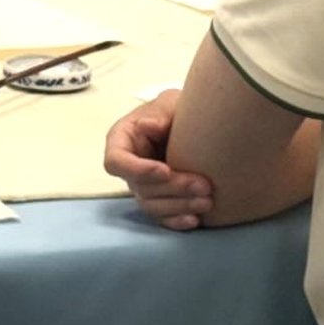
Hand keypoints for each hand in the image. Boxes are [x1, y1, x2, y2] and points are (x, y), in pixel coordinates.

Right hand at [103, 90, 214, 230]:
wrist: (192, 124)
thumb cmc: (174, 110)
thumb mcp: (168, 103)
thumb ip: (159, 113)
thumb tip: (148, 126)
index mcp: (121, 141)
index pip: (116, 162)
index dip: (137, 170)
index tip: (165, 170)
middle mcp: (128, 167)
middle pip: (139, 187)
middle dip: (172, 189)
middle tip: (204, 185)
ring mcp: (142, 186)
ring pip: (152, 206)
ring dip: (179, 206)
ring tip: (207, 201)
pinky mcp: (159, 200)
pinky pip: (162, 217)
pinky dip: (176, 221)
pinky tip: (195, 219)